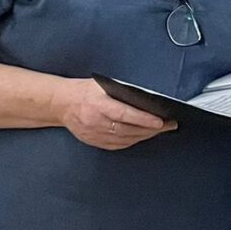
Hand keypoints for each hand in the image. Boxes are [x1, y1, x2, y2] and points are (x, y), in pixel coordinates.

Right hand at [53, 78, 175, 150]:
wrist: (61, 104)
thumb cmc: (84, 91)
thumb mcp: (102, 85)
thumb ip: (122, 92)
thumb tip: (147, 98)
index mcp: (98, 105)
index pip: (124, 114)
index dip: (143, 119)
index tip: (160, 121)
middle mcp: (96, 122)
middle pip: (128, 129)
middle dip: (152, 128)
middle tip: (170, 124)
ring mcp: (94, 134)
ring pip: (125, 139)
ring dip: (146, 135)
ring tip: (161, 129)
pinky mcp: (94, 142)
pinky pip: (118, 145)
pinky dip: (134, 140)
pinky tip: (144, 135)